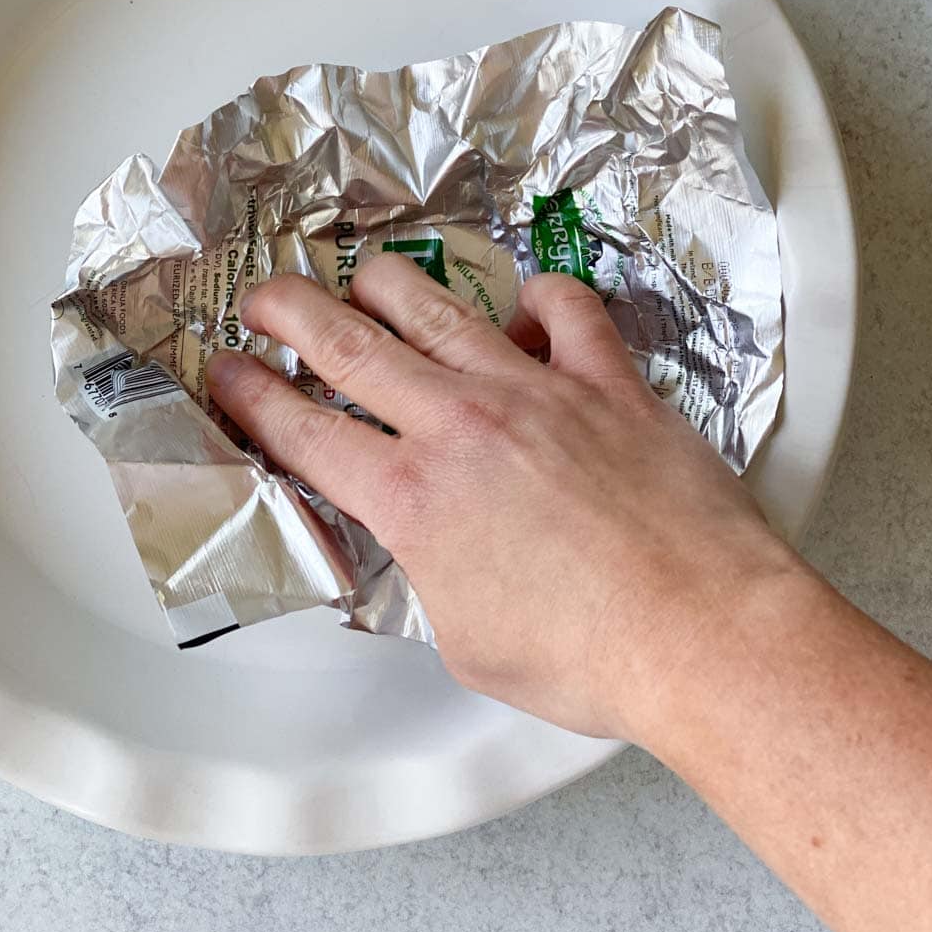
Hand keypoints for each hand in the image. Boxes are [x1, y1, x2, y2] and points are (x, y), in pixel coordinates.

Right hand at [205, 253, 796, 738]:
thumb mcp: (467, 642)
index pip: (307, 433)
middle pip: (354, 347)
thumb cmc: (592, 658)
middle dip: (294, 312)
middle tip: (265, 293)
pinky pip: (569, 310)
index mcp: (415, 500)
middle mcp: (464, 428)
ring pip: (445, 311)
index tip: (228, 371)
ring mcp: (539, 393)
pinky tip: (528, 302)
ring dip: (392, 286)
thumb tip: (429, 553)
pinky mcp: (610, 383)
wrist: (702, 634)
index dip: (254, 398)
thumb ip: (430, 578)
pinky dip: (542, 297)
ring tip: (366, 273)